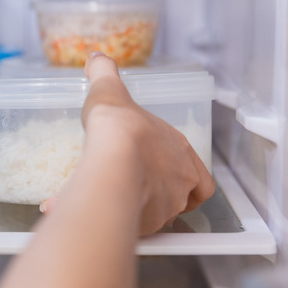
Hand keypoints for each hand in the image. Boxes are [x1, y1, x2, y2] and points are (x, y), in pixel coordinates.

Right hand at [42, 52, 214, 235]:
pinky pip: (132, 229)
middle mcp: (181, 182)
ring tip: (111, 203)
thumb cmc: (120, 125)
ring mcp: (167, 207)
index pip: (198, 175)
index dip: (181, 176)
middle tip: (134, 189)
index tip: (160, 174)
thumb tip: (97, 58)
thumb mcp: (111, 90)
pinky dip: (113, 222)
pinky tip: (89, 213)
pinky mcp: (147, 226)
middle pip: (181, 199)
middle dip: (160, 196)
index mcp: (180, 151)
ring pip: (158, 217)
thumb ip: (104, 74)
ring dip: (139, 211)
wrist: (113, 158)